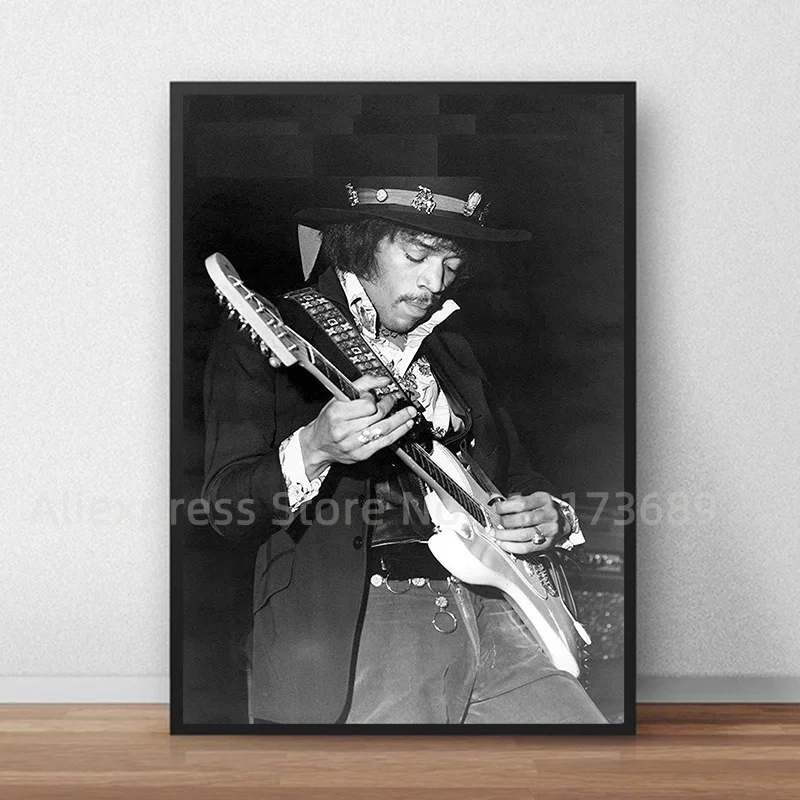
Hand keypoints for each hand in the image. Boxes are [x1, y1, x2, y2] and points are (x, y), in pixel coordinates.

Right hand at [299, 375, 417, 479]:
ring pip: (383, 430)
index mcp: (337, 413)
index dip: (374, 398)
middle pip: (377, 416)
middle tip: (395, 400)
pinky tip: (405, 426)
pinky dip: (398, 433)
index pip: (366, 404)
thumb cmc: (328, 420)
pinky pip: (384, 443)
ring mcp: (353, 444)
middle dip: (390, 406)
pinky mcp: (361, 454)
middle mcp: (344, 430)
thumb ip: (362, 385)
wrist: (318, 445)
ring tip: (409, 413)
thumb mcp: (339, 398)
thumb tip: (383, 380)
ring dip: (400, 420)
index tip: (376, 395)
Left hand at [491, 492, 560, 554]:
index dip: (506, 507)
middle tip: (495, 523)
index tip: (496, 509)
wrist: (563, 521)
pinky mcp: (548, 543)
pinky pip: (527, 547)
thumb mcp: (534, 499)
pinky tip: (503, 544)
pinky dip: (511, 547)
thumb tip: (496, 505)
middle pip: (523, 519)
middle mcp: (549, 514)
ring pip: (524, 534)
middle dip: (505, 522)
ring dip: (505, 536)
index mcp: (544, 500)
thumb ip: (516, 501)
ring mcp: (550, 530)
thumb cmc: (544, 509)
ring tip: (495, 534)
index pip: (522, 503)